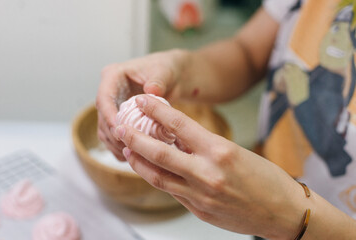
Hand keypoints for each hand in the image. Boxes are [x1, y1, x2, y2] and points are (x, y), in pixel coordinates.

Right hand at [96, 50, 187, 159]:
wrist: (172, 76)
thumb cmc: (167, 69)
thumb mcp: (164, 72)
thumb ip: (158, 81)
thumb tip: (151, 91)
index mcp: (113, 76)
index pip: (104, 98)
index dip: (108, 116)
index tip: (119, 130)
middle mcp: (109, 91)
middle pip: (102, 117)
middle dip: (113, 134)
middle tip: (128, 147)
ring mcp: (112, 106)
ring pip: (106, 129)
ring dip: (115, 143)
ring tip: (130, 155)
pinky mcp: (118, 117)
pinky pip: (114, 135)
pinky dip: (120, 146)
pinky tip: (131, 157)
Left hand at [115, 95, 309, 238]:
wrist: (282, 212)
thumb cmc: (266, 179)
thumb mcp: (237, 152)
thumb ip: (205, 147)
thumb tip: (178, 140)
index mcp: (220, 151)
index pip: (179, 124)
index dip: (156, 110)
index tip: (142, 101)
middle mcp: (207, 173)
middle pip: (159, 152)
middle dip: (135, 138)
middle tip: (120, 128)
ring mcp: (201, 195)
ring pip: (159, 176)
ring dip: (139, 162)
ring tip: (127, 151)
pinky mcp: (199, 211)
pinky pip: (172, 192)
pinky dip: (159, 179)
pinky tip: (151, 171)